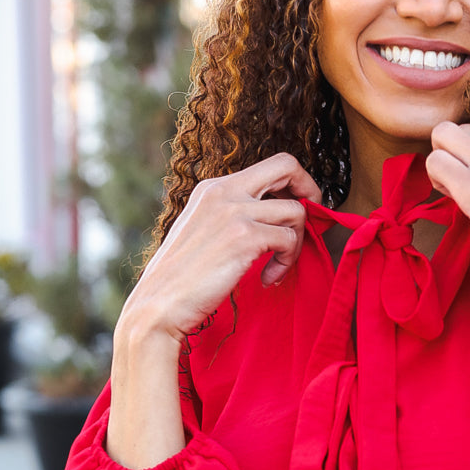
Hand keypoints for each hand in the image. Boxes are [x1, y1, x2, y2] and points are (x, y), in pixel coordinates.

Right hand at [118, 153, 321, 348]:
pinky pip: (289, 239)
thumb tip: (272, 217)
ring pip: (296, 210)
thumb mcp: (204, 231)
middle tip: (311, 221)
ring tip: (277, 266)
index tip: (296, 211)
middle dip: (310, 191)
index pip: (269, 166)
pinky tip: (267, 279)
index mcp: (212, 188)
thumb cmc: (182, 278)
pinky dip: (286, 262)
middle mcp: (224, 191)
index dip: (293, 184)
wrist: (158, 304)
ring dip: (296, 243)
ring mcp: (234, 211)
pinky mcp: (244, 237)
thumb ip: (232, 216)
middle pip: (287, 165)